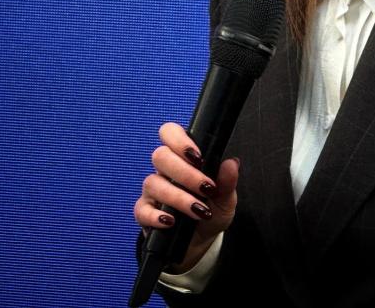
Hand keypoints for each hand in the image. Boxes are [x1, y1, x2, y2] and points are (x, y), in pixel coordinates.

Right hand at [133, 122, 240, 271]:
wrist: (201, 241)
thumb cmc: (211, 212)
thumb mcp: (225, 198)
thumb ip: (227, 181)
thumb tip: (231, 163)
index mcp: (182, 159)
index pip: (170, 133)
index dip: (179, 140)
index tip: (199, 157)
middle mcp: (164, 171)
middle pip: (160, 156)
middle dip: (185, 172)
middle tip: (206, 188)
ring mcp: (153, 191)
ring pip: (152, 182)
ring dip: (178, 197)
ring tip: (199, 211)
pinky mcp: (145, 213)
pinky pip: (142, 209)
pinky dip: (156, 216)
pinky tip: (171, 221)